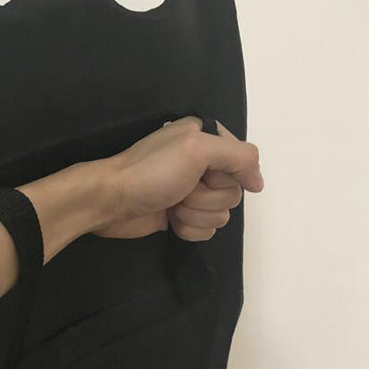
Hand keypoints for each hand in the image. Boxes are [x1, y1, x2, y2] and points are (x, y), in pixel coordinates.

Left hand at [94, 115, 263, 239]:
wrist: (110, 202)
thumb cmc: (150, 172)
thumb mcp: (197, 149)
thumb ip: (238, 156)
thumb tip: (258, 182)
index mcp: (205, 138)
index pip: (243, 160)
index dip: (228, 174)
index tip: (207, 175)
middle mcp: (201, 163)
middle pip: (233, 192)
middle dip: (207, 197)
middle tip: (182, 190)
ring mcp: (191, 191)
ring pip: (221, 214)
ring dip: (196, 214)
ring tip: (172, 205)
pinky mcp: (181, 216)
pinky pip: (207, 230)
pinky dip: (189, 229)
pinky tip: (170, 221)